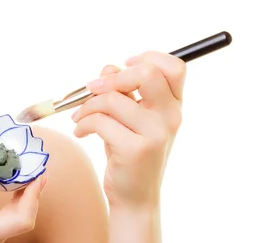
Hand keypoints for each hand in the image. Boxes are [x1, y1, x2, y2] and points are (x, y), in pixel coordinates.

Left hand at [71, 51, 184, 209]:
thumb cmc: (129, 149)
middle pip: (147, 73)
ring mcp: (156, 133)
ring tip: (80, 117)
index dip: (147, 57)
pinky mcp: (136, 149)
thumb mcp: (131, 117)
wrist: (135, 197)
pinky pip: (100, 121)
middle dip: (112, 77)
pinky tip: (81, 131)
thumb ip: (125, 90)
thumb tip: (108, 69)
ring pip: (112, 99)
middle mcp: (171, 116)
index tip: (124, 64)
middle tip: (93, 89)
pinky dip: (83, 123)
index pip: (174, 66)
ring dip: (87, 105)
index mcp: (173, 105)